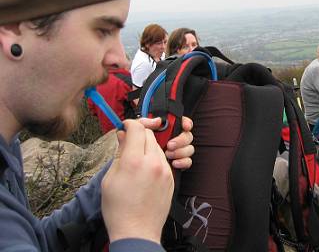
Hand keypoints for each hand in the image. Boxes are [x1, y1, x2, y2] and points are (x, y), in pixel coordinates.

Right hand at [101, 119, 173, 243]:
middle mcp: (153, 163)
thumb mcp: (110, 178)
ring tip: (136, 160)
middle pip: (150, 135)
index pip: (138, 128)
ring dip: (147, 147)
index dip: (130, 124)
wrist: (137, 231)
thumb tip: (123, 136)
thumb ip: (119, 153)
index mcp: (134, 161)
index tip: (125, 127)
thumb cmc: (118, 209)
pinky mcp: (171, 178)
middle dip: (139, 134)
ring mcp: (165, 170)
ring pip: (157, 146)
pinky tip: (145, 171)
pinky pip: (163, 160)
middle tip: (129, 141)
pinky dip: (154, 159)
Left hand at [140, 116, 193, 168]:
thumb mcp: (136, 132)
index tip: (185, 126)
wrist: (135, 167)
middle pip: (187, 135)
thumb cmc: (135, 149)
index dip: (185, 122)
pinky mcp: (178, 162)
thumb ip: (144, 122)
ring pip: (189, 148)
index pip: (181, 122)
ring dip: (180, 151)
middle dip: (181, 140)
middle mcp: (173, 139)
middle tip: (170, 145)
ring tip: (168, 154)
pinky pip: (188, 161)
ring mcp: (177, 151)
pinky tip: (174, 162)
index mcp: (165, 129)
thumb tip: (157, 121)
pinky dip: (183, 161)